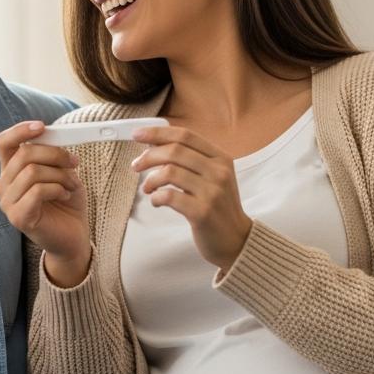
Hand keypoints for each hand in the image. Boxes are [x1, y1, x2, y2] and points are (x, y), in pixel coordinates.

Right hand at [0, 121, 90, 285]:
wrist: (73, 235)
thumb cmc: (66, 202)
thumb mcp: (61, 171)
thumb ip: (52, 154)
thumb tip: (52, 135)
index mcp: (11, 170)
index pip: (4, 142)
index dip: (20, 130)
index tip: (42, 126)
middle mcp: (4, 185)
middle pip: (24, 154)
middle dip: (55, 154)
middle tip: (74, 162)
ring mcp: (7, 202)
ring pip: (32, 171)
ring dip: (60, 174)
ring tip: (72, 184)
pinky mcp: (17, 217)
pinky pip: (38, 191)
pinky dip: (57, 188)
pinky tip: (65, 195)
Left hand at [130, 126, 252, 270]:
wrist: (237, 240)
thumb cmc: (218, 207)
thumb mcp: (212, 178)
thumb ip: (190, 160)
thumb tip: (154, 143)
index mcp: (221, 159)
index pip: (185, 136)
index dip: (158, 133)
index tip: (137, 135)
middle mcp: (219, 172)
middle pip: (174, 151)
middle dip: (148, 156)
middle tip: (136, 166)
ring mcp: (212, 192)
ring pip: (169, 172)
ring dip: (151, 179)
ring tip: (148, 188)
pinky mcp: (202, 212)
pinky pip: (169, 196)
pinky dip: (156, 197)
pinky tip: (157, 201)